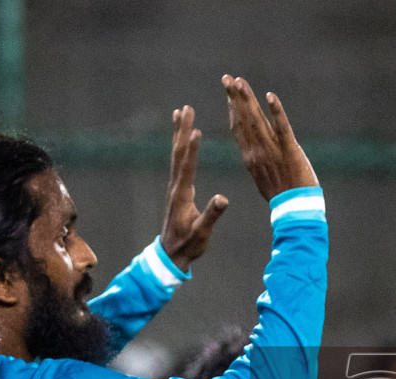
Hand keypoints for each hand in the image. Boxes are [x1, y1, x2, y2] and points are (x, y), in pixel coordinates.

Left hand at [160, 105, 227, 270]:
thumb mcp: (202, 232)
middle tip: (186, 108)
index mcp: (182, 194)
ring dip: (179, 132)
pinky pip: (178, 161)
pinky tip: (182, 138)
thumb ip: (212, 215)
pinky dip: (180, 146)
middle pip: (178, 153)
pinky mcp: (177, 189)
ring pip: (176, 154)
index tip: (195, 129)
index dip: (191, 148)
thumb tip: (223, 199)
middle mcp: (176, 186)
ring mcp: (175, 186)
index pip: (187, 166)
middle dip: (182, 130)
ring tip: (181, 112)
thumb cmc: (189, 245)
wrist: (172, 254)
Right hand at [223, 75, 318, 200]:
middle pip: (243, 119)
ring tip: (240, 81)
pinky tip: (270, 96)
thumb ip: (257, 161)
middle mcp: (257, 151)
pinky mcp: (290, 149)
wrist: (295, 210)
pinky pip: (282, 127)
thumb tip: (252, 152)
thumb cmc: (282, 198)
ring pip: (257, 119)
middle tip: (227, 77)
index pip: (238, 128)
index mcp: (250, 158)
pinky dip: (276, 111)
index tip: (228, 92)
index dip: (233, 109)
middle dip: (235, 97)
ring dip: (248, 99)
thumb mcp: (262, 178)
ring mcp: (273, 150)